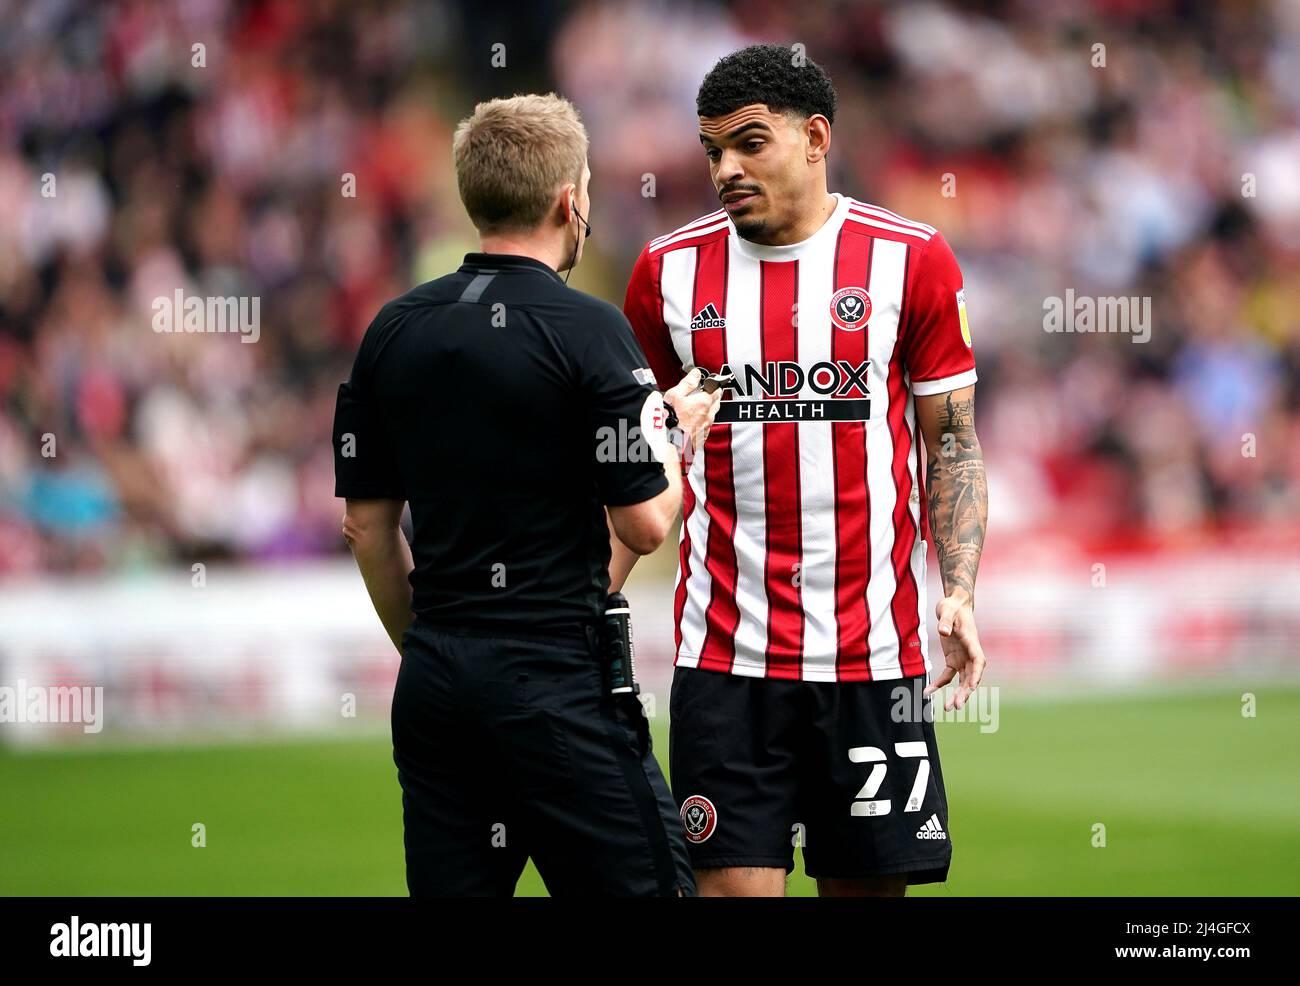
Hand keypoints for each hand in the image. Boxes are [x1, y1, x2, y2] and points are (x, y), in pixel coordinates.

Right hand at [664, 368, 721, 449]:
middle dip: (712, 396)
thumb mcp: (675, 395)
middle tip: (704, 393)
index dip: (713, 384)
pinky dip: (703, 421)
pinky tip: (694, 420)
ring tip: (697, 407)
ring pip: (713, 414)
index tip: (709, 383)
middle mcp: (708, 415)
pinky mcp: (703, 436)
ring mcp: (706, 426)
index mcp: (704, 402)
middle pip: (717, 402)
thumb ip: (687, 383)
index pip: (717, 389)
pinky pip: (707, 425)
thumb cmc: (670, 420)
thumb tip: (695, 374)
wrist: (669, 442)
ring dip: (708, 409)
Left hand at [923, 591, 985, 711]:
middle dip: (965, 692)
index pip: (978, 661)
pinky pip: (948, 676)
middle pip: (971, 676)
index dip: (976, 674)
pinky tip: (928, 692)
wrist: (954, 604)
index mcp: (972, 642)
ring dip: (956, 694)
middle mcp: (970, 653)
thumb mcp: (948, 610)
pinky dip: (940, 684)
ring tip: (948, 708)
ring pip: (962, 681)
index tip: (973, 686)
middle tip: (956, 706)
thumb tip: (943, 632)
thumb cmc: (953, 606)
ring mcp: (963, 658)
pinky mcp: (953, 660)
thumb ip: (946, 621)